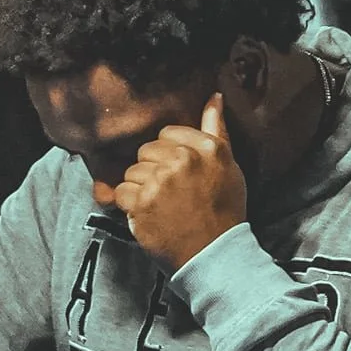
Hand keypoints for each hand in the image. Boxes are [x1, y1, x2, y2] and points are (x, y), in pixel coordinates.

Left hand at [94, 94, 247, 270]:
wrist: (214, 253)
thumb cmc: (223, 211)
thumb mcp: (228, 166)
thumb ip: (217, 129)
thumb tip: (214, 96)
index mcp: (207, 148)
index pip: (167, 133)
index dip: (168, 154)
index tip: (177, 174)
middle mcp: (183, 160)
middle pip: (146, 151)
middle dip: (152, 171)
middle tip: (170, 193)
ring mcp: (160, 181)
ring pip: (132, 172)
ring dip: (140, 189)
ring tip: (160, 206)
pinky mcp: (142, 203)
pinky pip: (121, 192)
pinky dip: (129, 205)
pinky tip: (148, 215)